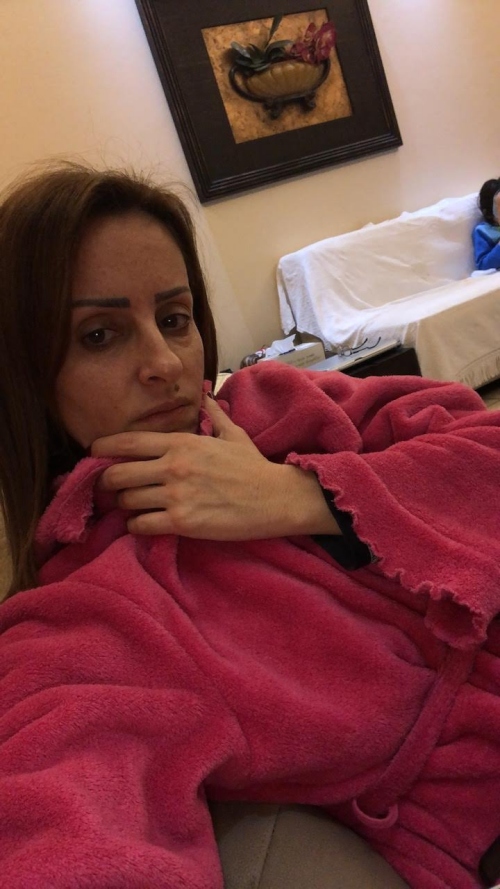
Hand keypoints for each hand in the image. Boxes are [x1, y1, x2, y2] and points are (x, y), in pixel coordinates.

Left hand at [91, 394, 339, 538]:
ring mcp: (176, 495)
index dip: (102, 448)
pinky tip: (145, 523)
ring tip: (133, 506)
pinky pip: (140, 525)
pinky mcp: (182, 522)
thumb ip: (213, 415)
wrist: (276, 498)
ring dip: (125, 505)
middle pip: (117, 473)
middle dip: (107, 481)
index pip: (128, 442)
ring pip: (126, 500)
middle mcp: (173, 466)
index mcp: (181, 443)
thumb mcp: (233, 434)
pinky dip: (137, 526)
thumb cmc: (253, 467)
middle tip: (112, 487)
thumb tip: (205, 396)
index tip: (94, 453)